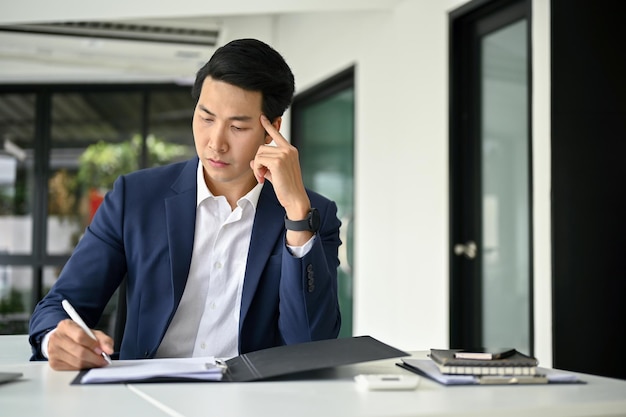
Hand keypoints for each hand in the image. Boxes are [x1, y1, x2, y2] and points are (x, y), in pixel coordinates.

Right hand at [47, 319, 113, 370]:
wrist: (62, 339)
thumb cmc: (77, 335)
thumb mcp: (92, 332)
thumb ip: (103, 339)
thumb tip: (109, 350)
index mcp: (66, 326)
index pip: (80, 336)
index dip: (93, 345)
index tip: (102, 350)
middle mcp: (57, 338)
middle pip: (79, 351)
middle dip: (94, 358)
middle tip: (103, 360)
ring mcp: (53, 351)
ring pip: (76, 362)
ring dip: (90, 364)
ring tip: (97, 362)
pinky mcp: (53, 363)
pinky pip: (71, 369)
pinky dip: (82, 368)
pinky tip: (87, 364)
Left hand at [251, 115, 313, 245]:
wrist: (295, 199)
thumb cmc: (287, 188)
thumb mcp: (274, 174)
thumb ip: (265, 165)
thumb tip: (253, 162)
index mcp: (290, 151)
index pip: (278, 135)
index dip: (269, 126)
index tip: (263, 118)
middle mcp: (288, 150)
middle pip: (262, 147)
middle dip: (258, 162)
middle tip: (260, 175)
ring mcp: (284, 154)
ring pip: (259, 154)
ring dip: (257, 167)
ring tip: (262, 178)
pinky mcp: (278, 161)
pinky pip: (259, 160)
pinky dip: (257, 170)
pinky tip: (262, 179)